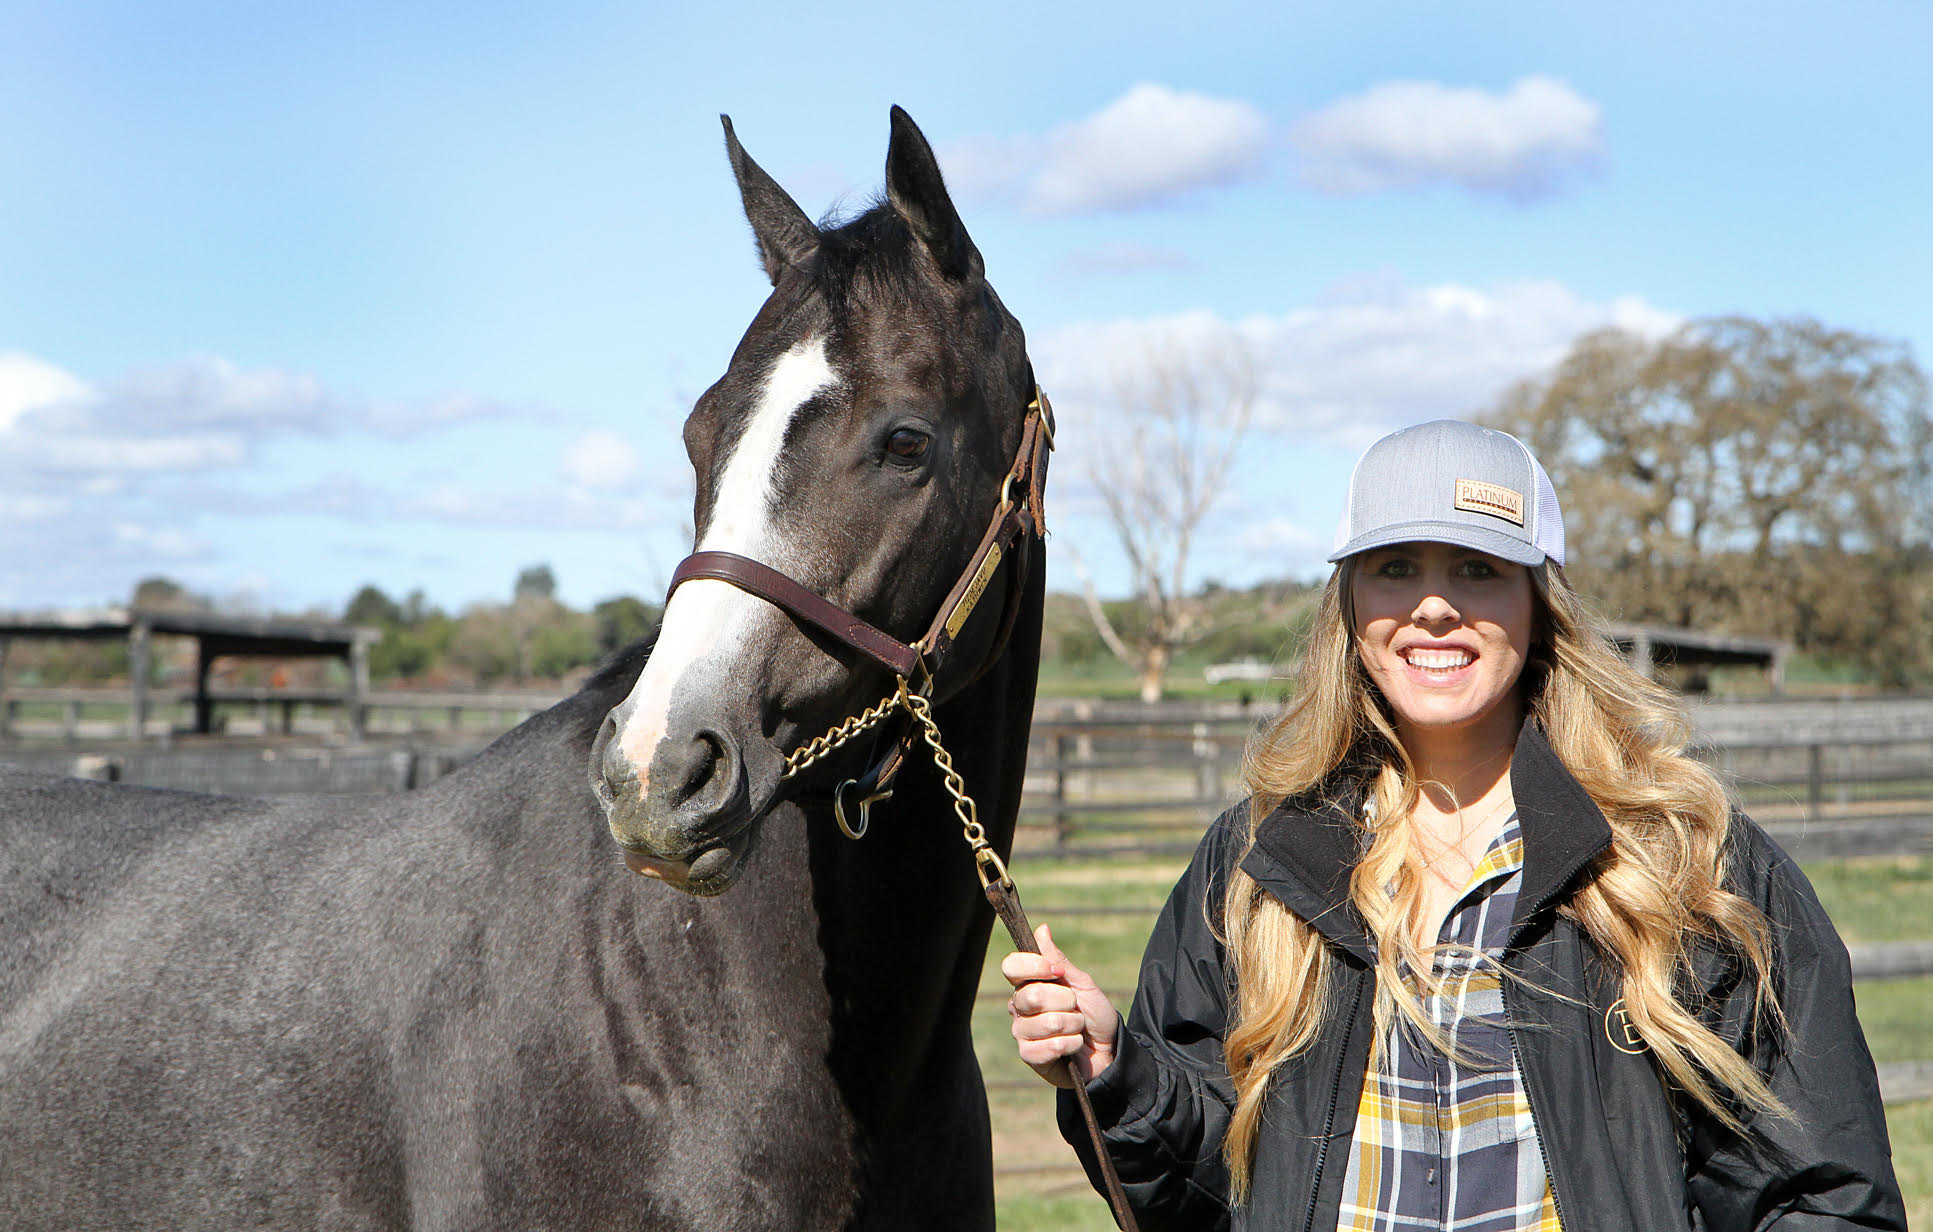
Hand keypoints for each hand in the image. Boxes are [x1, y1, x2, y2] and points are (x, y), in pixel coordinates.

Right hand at [1002, 923, 1119, 1086]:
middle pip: (1032, 995)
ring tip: (1076, 1029)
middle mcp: (1019, 1006)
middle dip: (1066, 1001)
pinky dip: (1070, 1044)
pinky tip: (1072, 1047)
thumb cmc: (1094, 1013)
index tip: (1058, 972)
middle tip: (1075, 1007)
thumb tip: (1042, 928)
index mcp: (1028, 984)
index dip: (1035, 966)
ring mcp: (1021, 1032)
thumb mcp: (1081, 983)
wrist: (1109, 1048)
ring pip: (1046, 1022)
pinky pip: (1048, 1046)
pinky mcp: (1029, 1055)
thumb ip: (1058, 959)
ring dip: (1073, 1025)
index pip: (1012, 966)